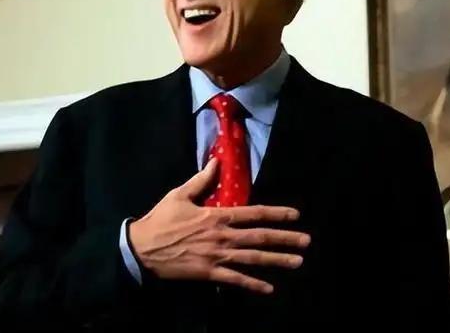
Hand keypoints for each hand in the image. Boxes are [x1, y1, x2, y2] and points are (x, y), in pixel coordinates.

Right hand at [129, 158, 310, 293]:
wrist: (143, 247)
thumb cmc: (162, 218)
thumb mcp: (180, 194)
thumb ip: (201, 180)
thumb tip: (216, 162)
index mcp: (217, 215)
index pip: (253, 213)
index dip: (276, 213)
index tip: (295, 214)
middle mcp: (222, 236)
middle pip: (259, 237)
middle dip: (285, 238)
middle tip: (306, 241)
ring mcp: (217, 256)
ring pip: (253, 258)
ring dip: (277, 260)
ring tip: (297, 262)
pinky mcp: (209, 273)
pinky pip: (235, 280)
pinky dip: (253, 284)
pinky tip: (269, 288)